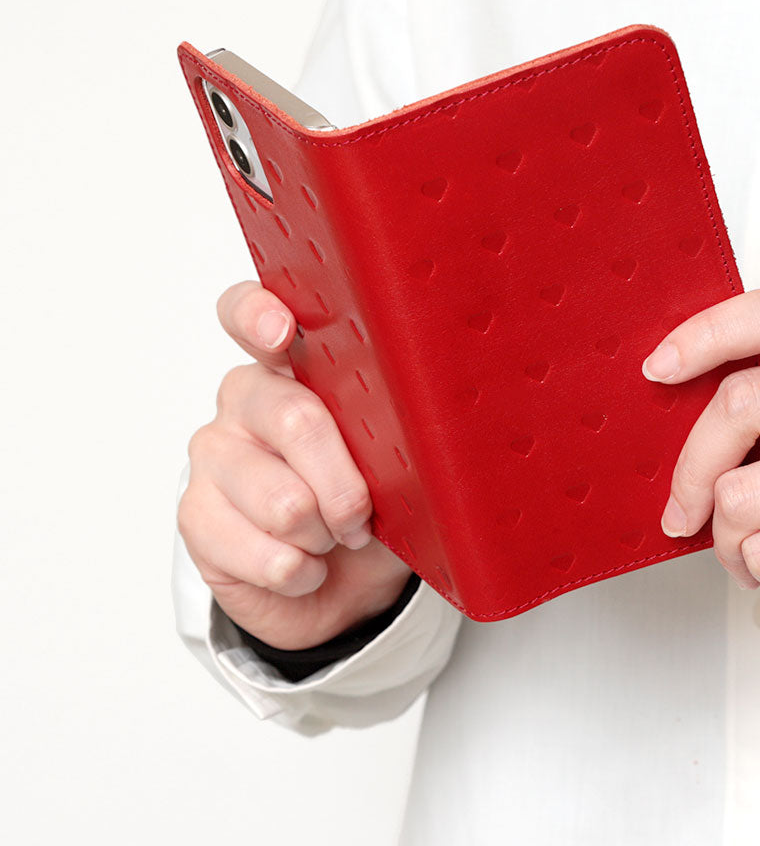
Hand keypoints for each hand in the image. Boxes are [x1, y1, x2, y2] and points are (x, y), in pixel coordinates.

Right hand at [178, 280, 411, 649]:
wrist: (340, 585)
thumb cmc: (371, 506)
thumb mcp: (398, 460)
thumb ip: (394, 426)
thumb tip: (423, 418)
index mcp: (293, 367)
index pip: (249, 314)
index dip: (259, 315)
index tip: (282, 332)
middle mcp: (245, 400)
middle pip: (296, 420)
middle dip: (347, 485)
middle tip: (362, 514)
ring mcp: (214, 454)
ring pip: (284, 501)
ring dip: (325, 536)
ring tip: (330, 537)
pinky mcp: (195, 515)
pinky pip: (266, 554)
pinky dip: (302, 572)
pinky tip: (303, 565)